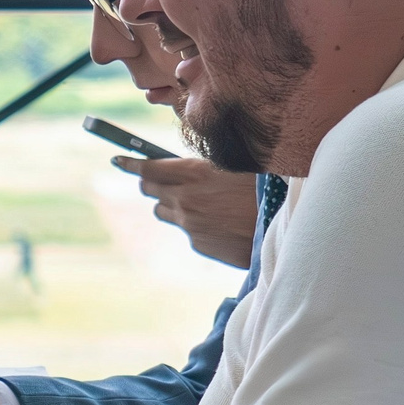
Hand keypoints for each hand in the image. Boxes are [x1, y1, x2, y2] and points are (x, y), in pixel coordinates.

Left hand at [113, 157, 259, 268]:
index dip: (131, 163)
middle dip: (151, 182)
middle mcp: (185, 200)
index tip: (119, 160)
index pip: (147, 168)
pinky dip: (195, 223)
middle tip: (156, 178)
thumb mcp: (235, 165)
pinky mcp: (199, 244)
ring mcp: (190, 225)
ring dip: (172, 204)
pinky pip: (187, 230)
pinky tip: (219, 220)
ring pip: (165, 212)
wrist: (284, 228)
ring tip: (197, 199)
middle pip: (149, 190)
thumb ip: (203, 167)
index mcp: (193, 174)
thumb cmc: (266, 189)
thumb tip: (182, 167)